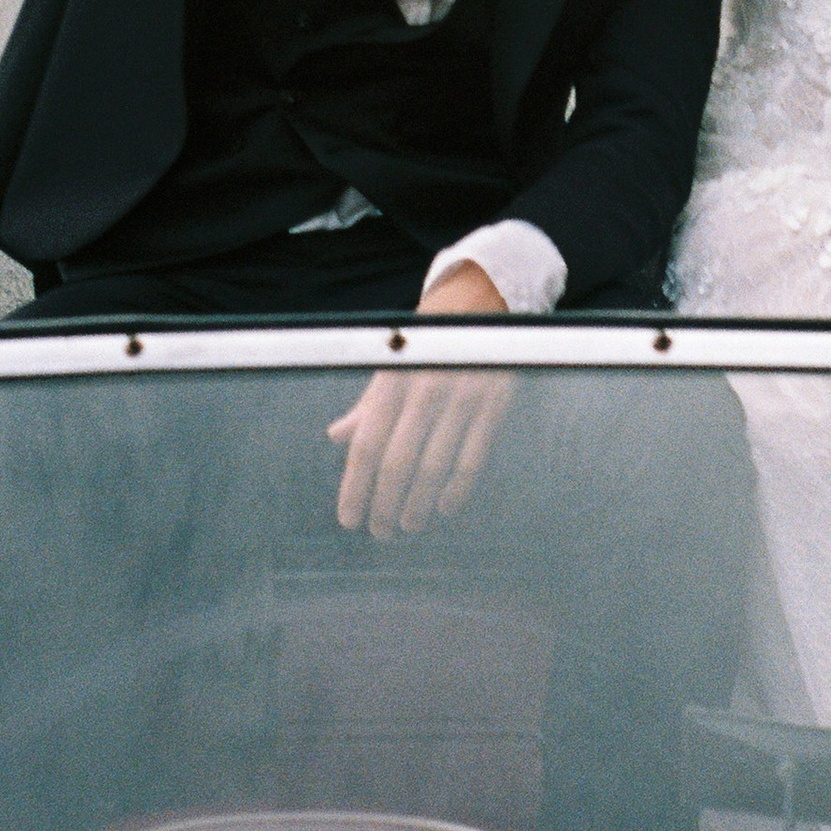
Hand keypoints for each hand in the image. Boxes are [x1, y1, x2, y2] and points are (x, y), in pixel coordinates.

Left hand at [325, 264, 516, 539]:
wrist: (482, 298)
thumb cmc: (428, 339)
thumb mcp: (391, 364)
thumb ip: (366, 404)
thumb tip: (336, 437)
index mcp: (391, 380)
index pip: (366, 447)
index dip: (355, 489)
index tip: (350, 520)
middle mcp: (423, 389)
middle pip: (397, 464)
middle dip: (385, 506)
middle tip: (381, 532)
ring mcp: (461, 397)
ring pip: (433, 468)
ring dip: (418, 506)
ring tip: (407, 525)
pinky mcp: (493, 404)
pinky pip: (472, 458)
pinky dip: (456, 490)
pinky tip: (444, 508)